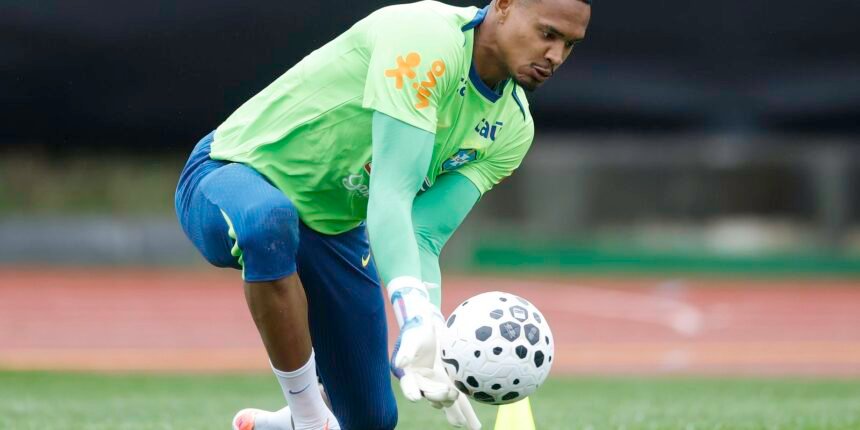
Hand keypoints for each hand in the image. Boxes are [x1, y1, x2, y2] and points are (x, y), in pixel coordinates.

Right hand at [391, 302, 480, 428]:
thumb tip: (400, 363)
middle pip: (430, 394)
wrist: (431, 327)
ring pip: (444, 401)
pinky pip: (458, 399)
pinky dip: (465, 410)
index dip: (411, 391)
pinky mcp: (449, 385)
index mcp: (409, 374)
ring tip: (462, 422)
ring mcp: (437, 386)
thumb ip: (406, 350)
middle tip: (450, 394)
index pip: (409, 385)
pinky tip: (474, 424)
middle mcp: (422, 383)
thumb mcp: (412, 337)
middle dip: (438, 396)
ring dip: (453, 410)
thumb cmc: (419, 329)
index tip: (415, 397)